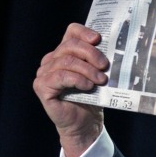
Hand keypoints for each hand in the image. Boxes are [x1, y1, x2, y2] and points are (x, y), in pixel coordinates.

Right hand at [33, 23, 107, 156]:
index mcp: (64, 53)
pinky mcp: (42, 87)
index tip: (99, 39)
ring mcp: (44, 73)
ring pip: (66, 61)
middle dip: (90, 54)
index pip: (71, 32)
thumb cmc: (92, 99)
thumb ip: (98, 61)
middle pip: (69, 45)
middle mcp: (51, 60)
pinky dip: (77, 79)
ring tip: (101, 80)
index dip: (84, 32)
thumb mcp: (97, 75)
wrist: (85, 124)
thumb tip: (114, 49)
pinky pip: (60, 76)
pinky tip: (88, 86)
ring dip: (87, 70)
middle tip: (105, 65)